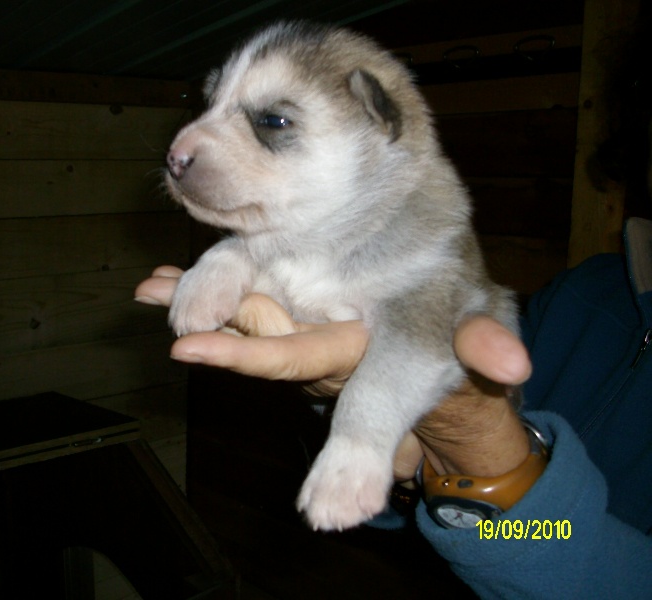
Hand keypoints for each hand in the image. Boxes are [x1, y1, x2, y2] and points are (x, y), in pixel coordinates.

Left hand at [136, 266, 532, 481]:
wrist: (445, 356)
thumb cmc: (458, 344)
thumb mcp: (476, 345)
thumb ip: (490, 350)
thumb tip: (514, 367)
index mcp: (351, 354)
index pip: (292, 359)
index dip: (245, 354)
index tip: (188, 347)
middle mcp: (317, 342)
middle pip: (253, 332)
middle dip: (205, 320)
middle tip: (152, 296)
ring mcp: (305, 325)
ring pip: (246, 314)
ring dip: (198, 300)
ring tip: (151, 286)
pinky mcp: (300, 306)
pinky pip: (254, 295)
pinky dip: (219, 287)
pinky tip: (177, 278)